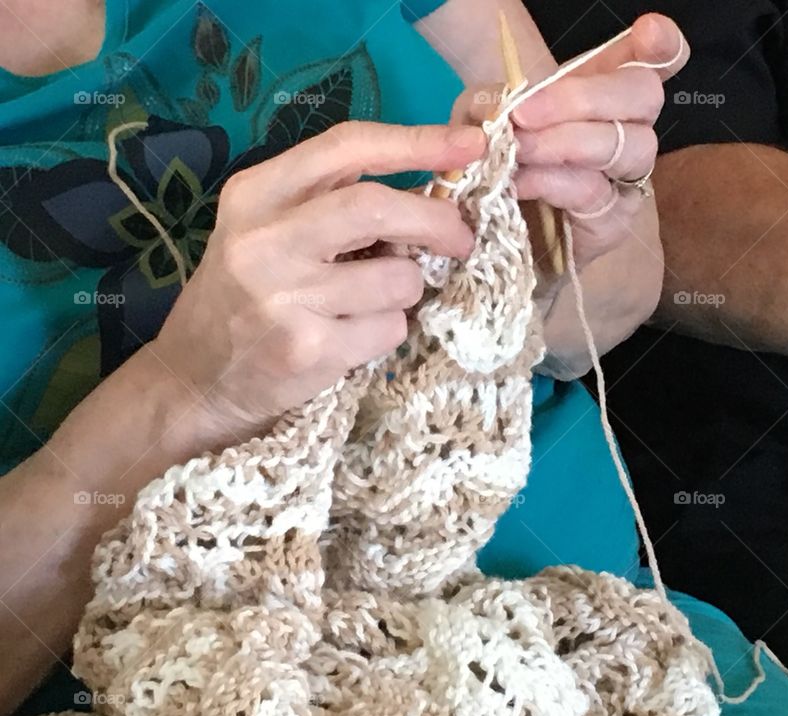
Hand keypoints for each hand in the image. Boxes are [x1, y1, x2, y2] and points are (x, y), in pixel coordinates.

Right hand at [150, 121, 484, 436]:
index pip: (346, 146)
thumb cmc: (244, 297)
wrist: (195, 380)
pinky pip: (391, 328)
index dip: (417, 141)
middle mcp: (265, 239)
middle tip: (460, 238)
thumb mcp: (267, 231)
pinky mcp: (309, 349)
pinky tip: (351, 339)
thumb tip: (431, 193)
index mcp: (255, 194)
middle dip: (437, 221)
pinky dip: (388, 330)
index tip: (471, 144)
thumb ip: (331, 202)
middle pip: (378, 206)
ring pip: (399, 277)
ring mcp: (285, 296)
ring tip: (369, 303)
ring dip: (405, 290)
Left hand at [455, 13, 688, 272]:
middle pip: (643, 95)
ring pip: (628, 146)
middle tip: (525, 115)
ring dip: (567, 143)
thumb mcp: (480, 123)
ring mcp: (627, 178)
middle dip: (582, 98)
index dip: (660, 46)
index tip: (648, 33)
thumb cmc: (496, 170)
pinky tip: (522, 184)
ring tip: (520, 152)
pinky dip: (554, 183)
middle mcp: (627, 130)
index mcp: (602, 94)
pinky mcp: (614, 221)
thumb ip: (492, 102)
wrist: (493, 242)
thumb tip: (507, 104)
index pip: (650, 63)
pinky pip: (595, 192)